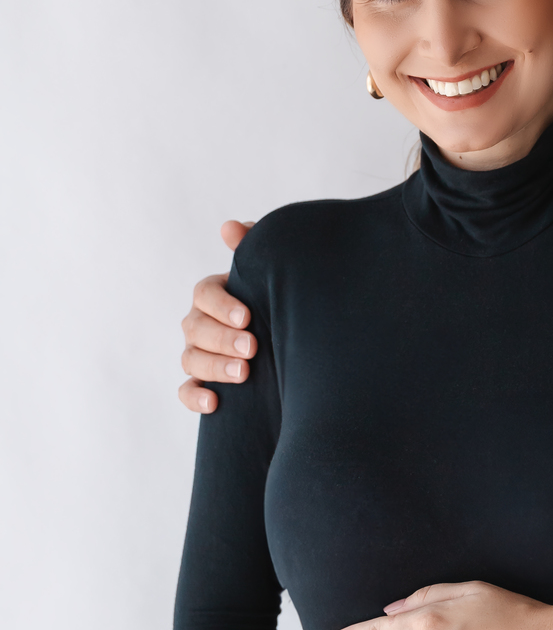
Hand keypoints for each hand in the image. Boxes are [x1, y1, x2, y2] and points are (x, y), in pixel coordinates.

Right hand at [179, 221, 256, 411]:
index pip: (204, 294)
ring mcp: (198, 353)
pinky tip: (215, 403)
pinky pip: (187, 391)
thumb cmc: (274, 298)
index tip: (247, 316)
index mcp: (214, 295)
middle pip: (195, 329)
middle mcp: (200, 323)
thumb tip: (230, 226)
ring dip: (213, 368)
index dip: (222, 305)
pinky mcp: (201, 383)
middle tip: (252, 348)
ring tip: (243, 374)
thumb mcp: (267, 274)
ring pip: (190, 360)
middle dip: (222, 339)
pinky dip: (195, 398)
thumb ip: (251, 248)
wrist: (288, 338)